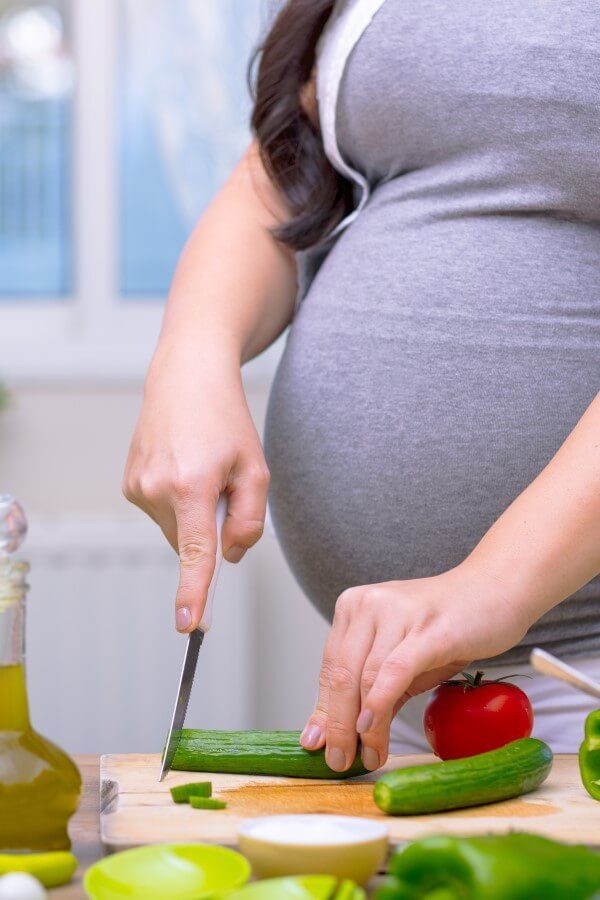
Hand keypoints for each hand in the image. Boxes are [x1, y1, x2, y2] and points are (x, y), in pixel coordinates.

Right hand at [123, 345, 268, 631]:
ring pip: (176, 530)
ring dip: (193, 514)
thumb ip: (250, 521)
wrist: (186, 379)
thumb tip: (228, 558)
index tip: (188, 625)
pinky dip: (177, 502)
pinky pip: (161, 514)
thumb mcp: (255, 468)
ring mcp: (137, 488)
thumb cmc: (225, 420)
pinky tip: (182, 467)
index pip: (195, 552)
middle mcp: (157, 489)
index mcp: (193, 486)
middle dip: (212, 528)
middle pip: (192, 543)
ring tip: (199, 468)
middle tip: (222, 482)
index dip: (194, 592)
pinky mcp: (128, 484)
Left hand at [300, 563, 529, 771]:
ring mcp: (397, 613)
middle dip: (337, 725)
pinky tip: (371, 728)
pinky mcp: (428, 630)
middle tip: (337, 761)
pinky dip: (379, 703)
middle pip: (341, 675)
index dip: (324, 711)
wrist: (496, 590)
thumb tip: (338, 734)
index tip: (318, 745)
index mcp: (353, 606)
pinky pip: (395, 671)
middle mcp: (369, 604)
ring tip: (367, 756)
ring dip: (362, 726)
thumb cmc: (446, 627)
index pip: (330, 667)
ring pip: (366, 678)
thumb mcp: (399, 657)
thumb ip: (370, 690)